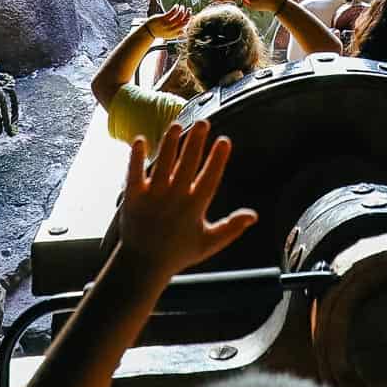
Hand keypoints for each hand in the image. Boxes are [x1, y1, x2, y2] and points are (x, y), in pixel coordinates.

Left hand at [118, 121, 256, 276]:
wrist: (142, 265)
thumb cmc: (178, 253)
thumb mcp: (209, 243)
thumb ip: (231, 228)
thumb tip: (253, 214)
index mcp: (194, 207)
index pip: (209, 178)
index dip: (217, 158)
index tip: (224, 140)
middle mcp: (174, 198)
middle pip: (187, 164)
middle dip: (196, 141)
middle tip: (203, 122)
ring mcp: (153, 197)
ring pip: (163, 163)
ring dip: (170, 143)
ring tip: (178, 124)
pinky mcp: (133, 197)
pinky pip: (134, 173)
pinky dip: (137, 157)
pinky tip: (140, 140)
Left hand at [144, 6, 188, 41]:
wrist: (148, 32)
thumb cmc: (159, 32)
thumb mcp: (169, 35)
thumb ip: (177, 33)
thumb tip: (185, 31)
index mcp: (174, 33)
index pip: (185, 26)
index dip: (189, 20)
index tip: (190, 15)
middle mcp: (171, 29)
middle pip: (183, 21)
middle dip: (187, 14)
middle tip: (189, 9)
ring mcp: (166, 24)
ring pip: (178, 16)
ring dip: (182, 10)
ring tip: (182, 7)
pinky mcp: (162, 19)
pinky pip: (172, 13)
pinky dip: (176, 8)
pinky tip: (176, 6)